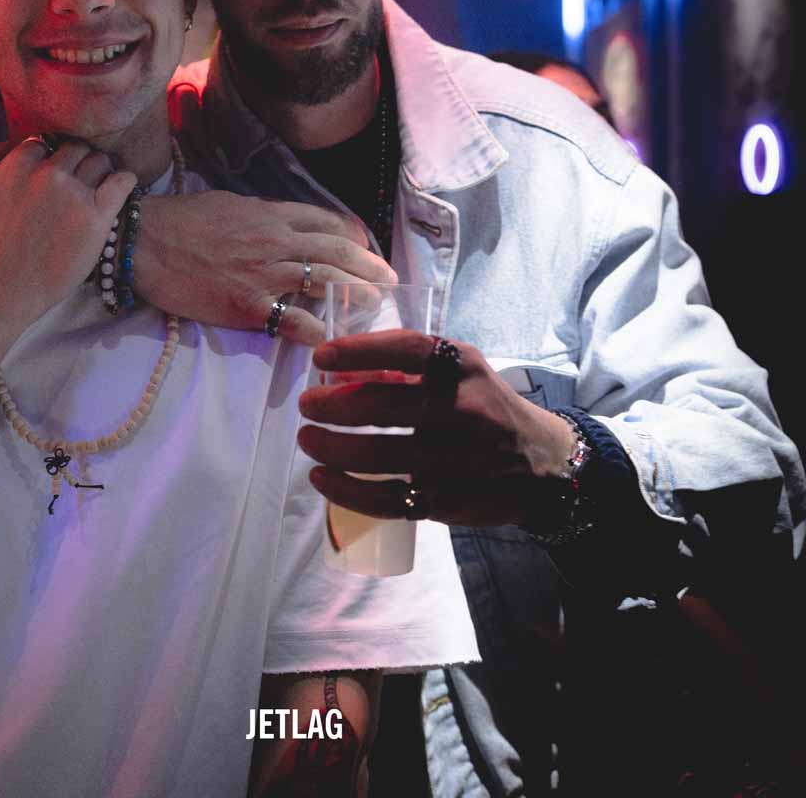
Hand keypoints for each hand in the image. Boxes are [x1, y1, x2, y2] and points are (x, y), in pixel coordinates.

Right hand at [0, 136, 135, 329]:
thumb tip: (2, 145)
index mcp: (17, 165)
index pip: (42, 142)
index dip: (43, 157)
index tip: (44, 175)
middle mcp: (49, 174)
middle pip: (75, 148)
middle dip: (72, 161)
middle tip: (71, 183)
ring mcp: (76, 195)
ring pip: (100, 161)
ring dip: (97, 170)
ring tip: (93, 188)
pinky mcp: (98, 219)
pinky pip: (123, 181)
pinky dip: (122, 181)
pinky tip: (114, 192)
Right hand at [134, 192, 397, 342]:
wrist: (145, 243)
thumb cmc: (181, 220)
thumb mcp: (230, 204)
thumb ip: (263, 215)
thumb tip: (285, 223)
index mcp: (270, 214)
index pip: (326, 221)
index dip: (352, 234)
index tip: (365, 246)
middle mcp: (276, 241)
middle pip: (335, 251)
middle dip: (367, 265)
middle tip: (389, 278)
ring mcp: (264, 275)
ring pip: (324, 282)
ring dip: (355, 294)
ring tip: (375, 304)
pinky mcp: (248, 306)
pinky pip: (293, 320)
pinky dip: (318, 331)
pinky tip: (334, 339)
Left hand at [297, 330, 576, 526]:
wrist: (543, 466)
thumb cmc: (488, 407)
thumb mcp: (463, 372)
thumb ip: (410, 369)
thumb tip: (343, 372)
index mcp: (462, 369)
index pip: (406, 350)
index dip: (358, 351)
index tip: (321, 355)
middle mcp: (461, 410)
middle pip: (382, 406)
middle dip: (332, 405)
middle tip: (307, 404)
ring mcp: (453, 459)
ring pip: (376, 456)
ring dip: (330, 448)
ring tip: (308, 439)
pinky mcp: (445, 500)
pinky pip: (384, 498)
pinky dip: (346, 490)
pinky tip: (322, 478)